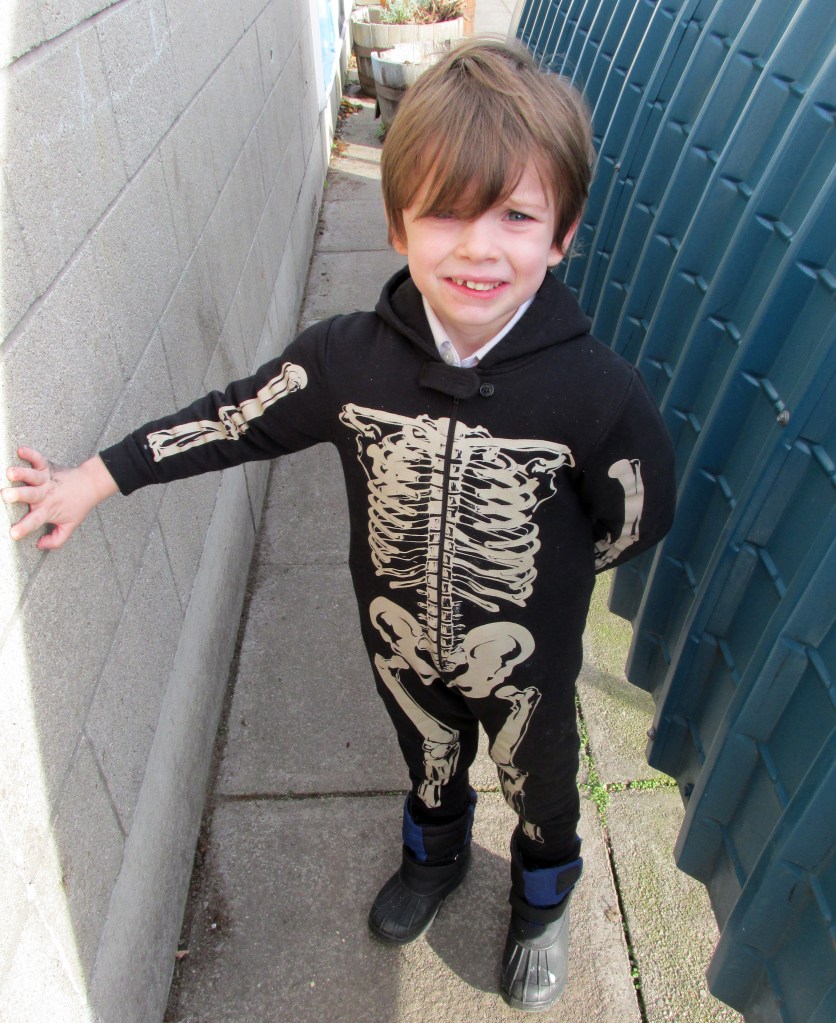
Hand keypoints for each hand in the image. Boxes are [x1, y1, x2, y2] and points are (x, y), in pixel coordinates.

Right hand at [3, 447, 118, 549]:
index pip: (34, 521)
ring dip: (21, 474)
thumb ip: (56, 539)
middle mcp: (45, 495)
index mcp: (48, 510)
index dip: (23, 528)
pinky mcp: (47, 467)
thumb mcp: (69, 526)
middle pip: (30, 495)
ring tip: (10, 472)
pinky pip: (38, 459)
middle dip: (18, 495)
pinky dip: (30, 454)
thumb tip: (39, 545)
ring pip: (33, 477)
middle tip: (6, 495)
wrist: (90, 485)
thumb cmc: (76, 506)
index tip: (12, 533)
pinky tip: (21, 450)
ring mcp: (46, 480)